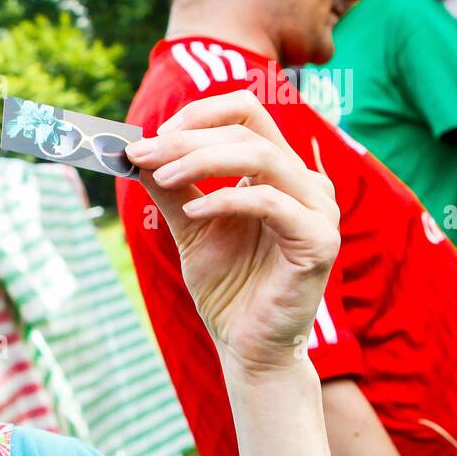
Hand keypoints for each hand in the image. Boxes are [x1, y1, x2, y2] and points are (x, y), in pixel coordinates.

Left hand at [124, 90, 339, 373]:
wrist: (248, 344)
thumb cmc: (228, 286)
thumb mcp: (190, 226)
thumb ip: (171, 188)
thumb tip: (138, 151)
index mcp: (277, 171)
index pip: (246, 111)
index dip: (197, 114)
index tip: (150, 137)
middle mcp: (303, 182)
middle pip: (247, 129)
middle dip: (187, 138)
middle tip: (143, 154)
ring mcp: (317, 209)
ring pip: (261, 157)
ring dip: (201, 161)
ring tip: (160, 178)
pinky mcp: (319, 240)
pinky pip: (270, 202)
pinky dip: (226, 200)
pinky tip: (194, 215)